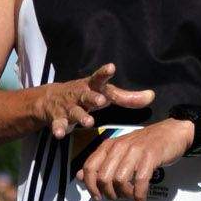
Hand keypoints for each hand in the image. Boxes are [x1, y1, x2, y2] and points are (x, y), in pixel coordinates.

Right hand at [39, 64, 153, 139]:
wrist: (49, 98)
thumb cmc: (85, 95)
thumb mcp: (103, 93)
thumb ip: (126, 97)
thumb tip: (151, 96)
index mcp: (92, 87)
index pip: (100, 79)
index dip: (105, 73)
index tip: (111, 67)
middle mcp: (80, 94)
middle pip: (88, 95)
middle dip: (94, 98)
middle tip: (101, 100)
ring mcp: (68, 106)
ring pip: (75, 112)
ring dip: (81, 117)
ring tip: (89, 122)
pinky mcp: (58, 118)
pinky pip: (58, 124)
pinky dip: (58, 128)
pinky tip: (59, 134)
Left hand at [75, 119, 190, 200]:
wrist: (172, 132)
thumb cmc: (145, 144)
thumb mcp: (120, 151)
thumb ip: (100, 163)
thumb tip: (79, 177)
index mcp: (109, 145)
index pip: (89, 167)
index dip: (90, 186)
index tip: (98, 197)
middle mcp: (119, 146)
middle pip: (103, 177)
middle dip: (109, 193)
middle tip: (118, 197)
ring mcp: (135, 151)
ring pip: (120, 180)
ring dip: (125, 194)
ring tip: (131, 197)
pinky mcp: (150, 156)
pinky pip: (140, 181)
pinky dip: (139, 195)